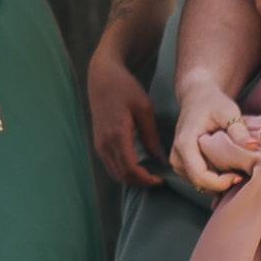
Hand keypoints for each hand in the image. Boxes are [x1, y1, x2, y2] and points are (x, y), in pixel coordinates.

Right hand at [84, 37, 165, 191]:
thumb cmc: (126, 89)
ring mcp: (99, 144)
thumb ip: (151, 137)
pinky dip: (124, 171)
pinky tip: (139, 166)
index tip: (161, 179)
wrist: (103, 78)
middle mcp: (104, 143)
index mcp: (117, 134)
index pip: (130, 169)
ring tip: (151, 174)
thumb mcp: (144, 109)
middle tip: (159, 179)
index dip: (146, 179)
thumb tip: (162, 159)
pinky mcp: (98, 143)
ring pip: (115, 174)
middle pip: (122, 176)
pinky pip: (111, 166)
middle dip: (141, 182)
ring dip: (132, 179)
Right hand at [169, 91, 260, 195]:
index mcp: (184, 144)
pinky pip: (202, 182)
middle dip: (224, 183)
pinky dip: (217, 179)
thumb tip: (254, 146)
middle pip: (202, 184)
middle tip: (244, 172)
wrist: (198, 100)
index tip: (240, 176)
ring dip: (221, 182)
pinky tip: (230, 168)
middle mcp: (177, 158)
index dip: (221, 182)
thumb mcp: (229, 112)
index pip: (200, 176)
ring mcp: (178, 165)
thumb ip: (239, 131)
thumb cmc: (213, 104)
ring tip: (237, 167)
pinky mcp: (184, 168)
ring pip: (202, 185)